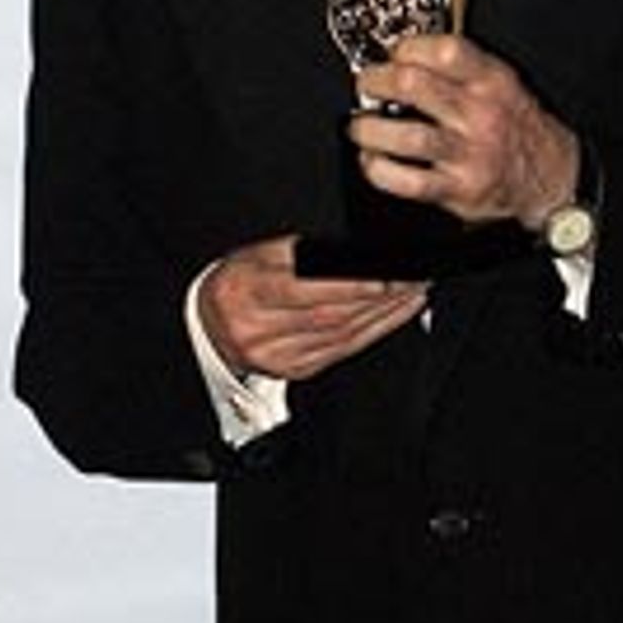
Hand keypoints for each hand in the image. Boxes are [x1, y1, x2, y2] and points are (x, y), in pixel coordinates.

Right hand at [197, 235, 427, 382]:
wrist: (207, 327)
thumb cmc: (239, 281)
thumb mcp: (258, 254)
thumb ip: (300, 252)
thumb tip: (355, 253)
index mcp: (248, 291)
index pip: (305, 289)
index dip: (350, 286)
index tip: (387, 275)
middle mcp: (260, 329)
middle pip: (331, 315)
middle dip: (380, 297)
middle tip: (415, 277)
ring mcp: (277, 356)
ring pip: (342, 335)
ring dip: (385, 314)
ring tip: (414, 291)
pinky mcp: (294, 370)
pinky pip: (342, 351)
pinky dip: (375, 331)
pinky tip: (396, 314)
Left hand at [351, 34, 577, 230]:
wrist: (550, 177)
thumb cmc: (517, 127)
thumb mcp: (502, 83)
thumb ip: (461, 67)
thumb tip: (404, 56)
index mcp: (492, 81)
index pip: (445, 50)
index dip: (407, 48)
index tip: (393, 55)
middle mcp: (481, 115)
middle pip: (413, 86)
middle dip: (375, 82)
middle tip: (367, 85)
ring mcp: (469, 153)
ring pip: (405, 136)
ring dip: (369, 129)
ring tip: (360, 127)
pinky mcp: (458, 189)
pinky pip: (407, 181)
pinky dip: (379, 170)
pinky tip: (373, 161)